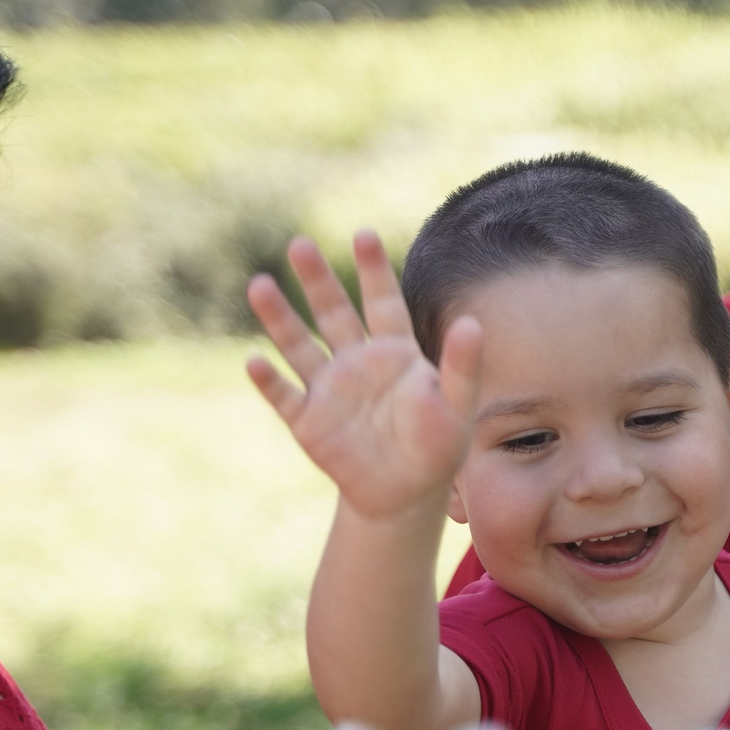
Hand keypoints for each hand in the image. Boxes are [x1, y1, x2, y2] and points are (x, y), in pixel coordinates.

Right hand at [245, 231, 483, 519]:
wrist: (405, 495)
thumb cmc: (438, 446)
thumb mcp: (457, 405)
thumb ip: (462, 366)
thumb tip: (473, 323)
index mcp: (395, 352)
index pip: (382, 302)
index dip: (373, 271)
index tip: (364, 235)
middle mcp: (357, 362)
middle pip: (333, 312)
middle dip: (317, 280)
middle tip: (300, 244)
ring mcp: (329, 390)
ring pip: (299, 345)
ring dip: (280, 318)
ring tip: (259, 284)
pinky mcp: (308, 422)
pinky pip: (285, 397)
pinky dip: (270, 381)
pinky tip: (256, 360)